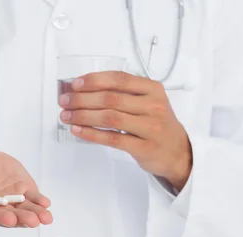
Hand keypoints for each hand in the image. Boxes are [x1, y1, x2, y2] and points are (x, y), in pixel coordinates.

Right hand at [0, 137, 52, 227]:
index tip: (8, 218)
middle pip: (5, 215)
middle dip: (20, 219)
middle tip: (33, 221)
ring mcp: (6, 198)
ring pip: (20, 210)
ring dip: (33, 214)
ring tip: (45, 217)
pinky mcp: (19, 190)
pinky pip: (30, 198)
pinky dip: (38, 202)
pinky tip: (46, 204)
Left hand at [59, 71, 192, 190]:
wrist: (178, 152)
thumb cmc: (157, 124)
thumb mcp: (148, 102)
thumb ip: (123, 94)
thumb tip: (85, 90)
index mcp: (152, 89)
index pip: (119, 79)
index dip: (94, 80)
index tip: (75, 84)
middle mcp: (153, 106)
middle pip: (111, 98)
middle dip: (82, 99)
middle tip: (65, 101)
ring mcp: (150, 127)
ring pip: (110, 118)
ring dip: (83, 116)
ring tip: (66, 116)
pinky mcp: (144, 147)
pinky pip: (112, 138)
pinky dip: (91, 134)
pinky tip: (78, 130)